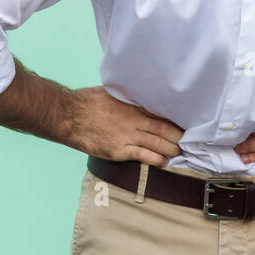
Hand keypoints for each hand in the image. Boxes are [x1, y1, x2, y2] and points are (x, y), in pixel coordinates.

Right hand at [66, 86, 183, 167]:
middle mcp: (132, 120)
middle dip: (176, 137)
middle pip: (162, 129)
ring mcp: (125, 136)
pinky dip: (155, 159)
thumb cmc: (85, 102)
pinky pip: (141, 155)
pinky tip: (164, 162)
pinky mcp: (117, 150)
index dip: (173, 121)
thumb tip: (134, 94)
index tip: (183, 125)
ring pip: (156, 143)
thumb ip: (125, 96)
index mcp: (131, 105)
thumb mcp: (109, 92)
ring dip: (170, 149)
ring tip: (179, 153)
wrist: (67, 116)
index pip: (159, 113)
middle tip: (188, 142)